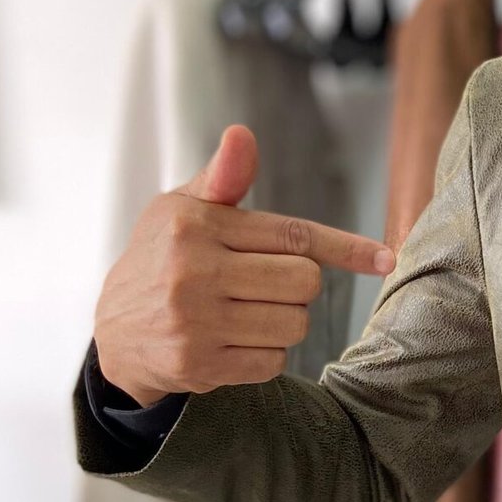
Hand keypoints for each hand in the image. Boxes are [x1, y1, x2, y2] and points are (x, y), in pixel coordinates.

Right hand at [92, 124, 394, 407]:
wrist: (115, 330)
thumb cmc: (163, 257)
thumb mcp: (183, 209)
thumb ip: (224, 178)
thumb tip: (243, 135)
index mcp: (194, 224)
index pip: (293, 235)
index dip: (346, 247)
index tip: (385, 258)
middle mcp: (192, 271)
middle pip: (305, 282)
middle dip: (297, 284)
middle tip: (262, 282)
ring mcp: (195, 322)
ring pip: (294, 325)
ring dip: (283, 321)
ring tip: (242, 311)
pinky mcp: (199, 365)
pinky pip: (273, 362)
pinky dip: (265, 354)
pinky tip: (232, 340)